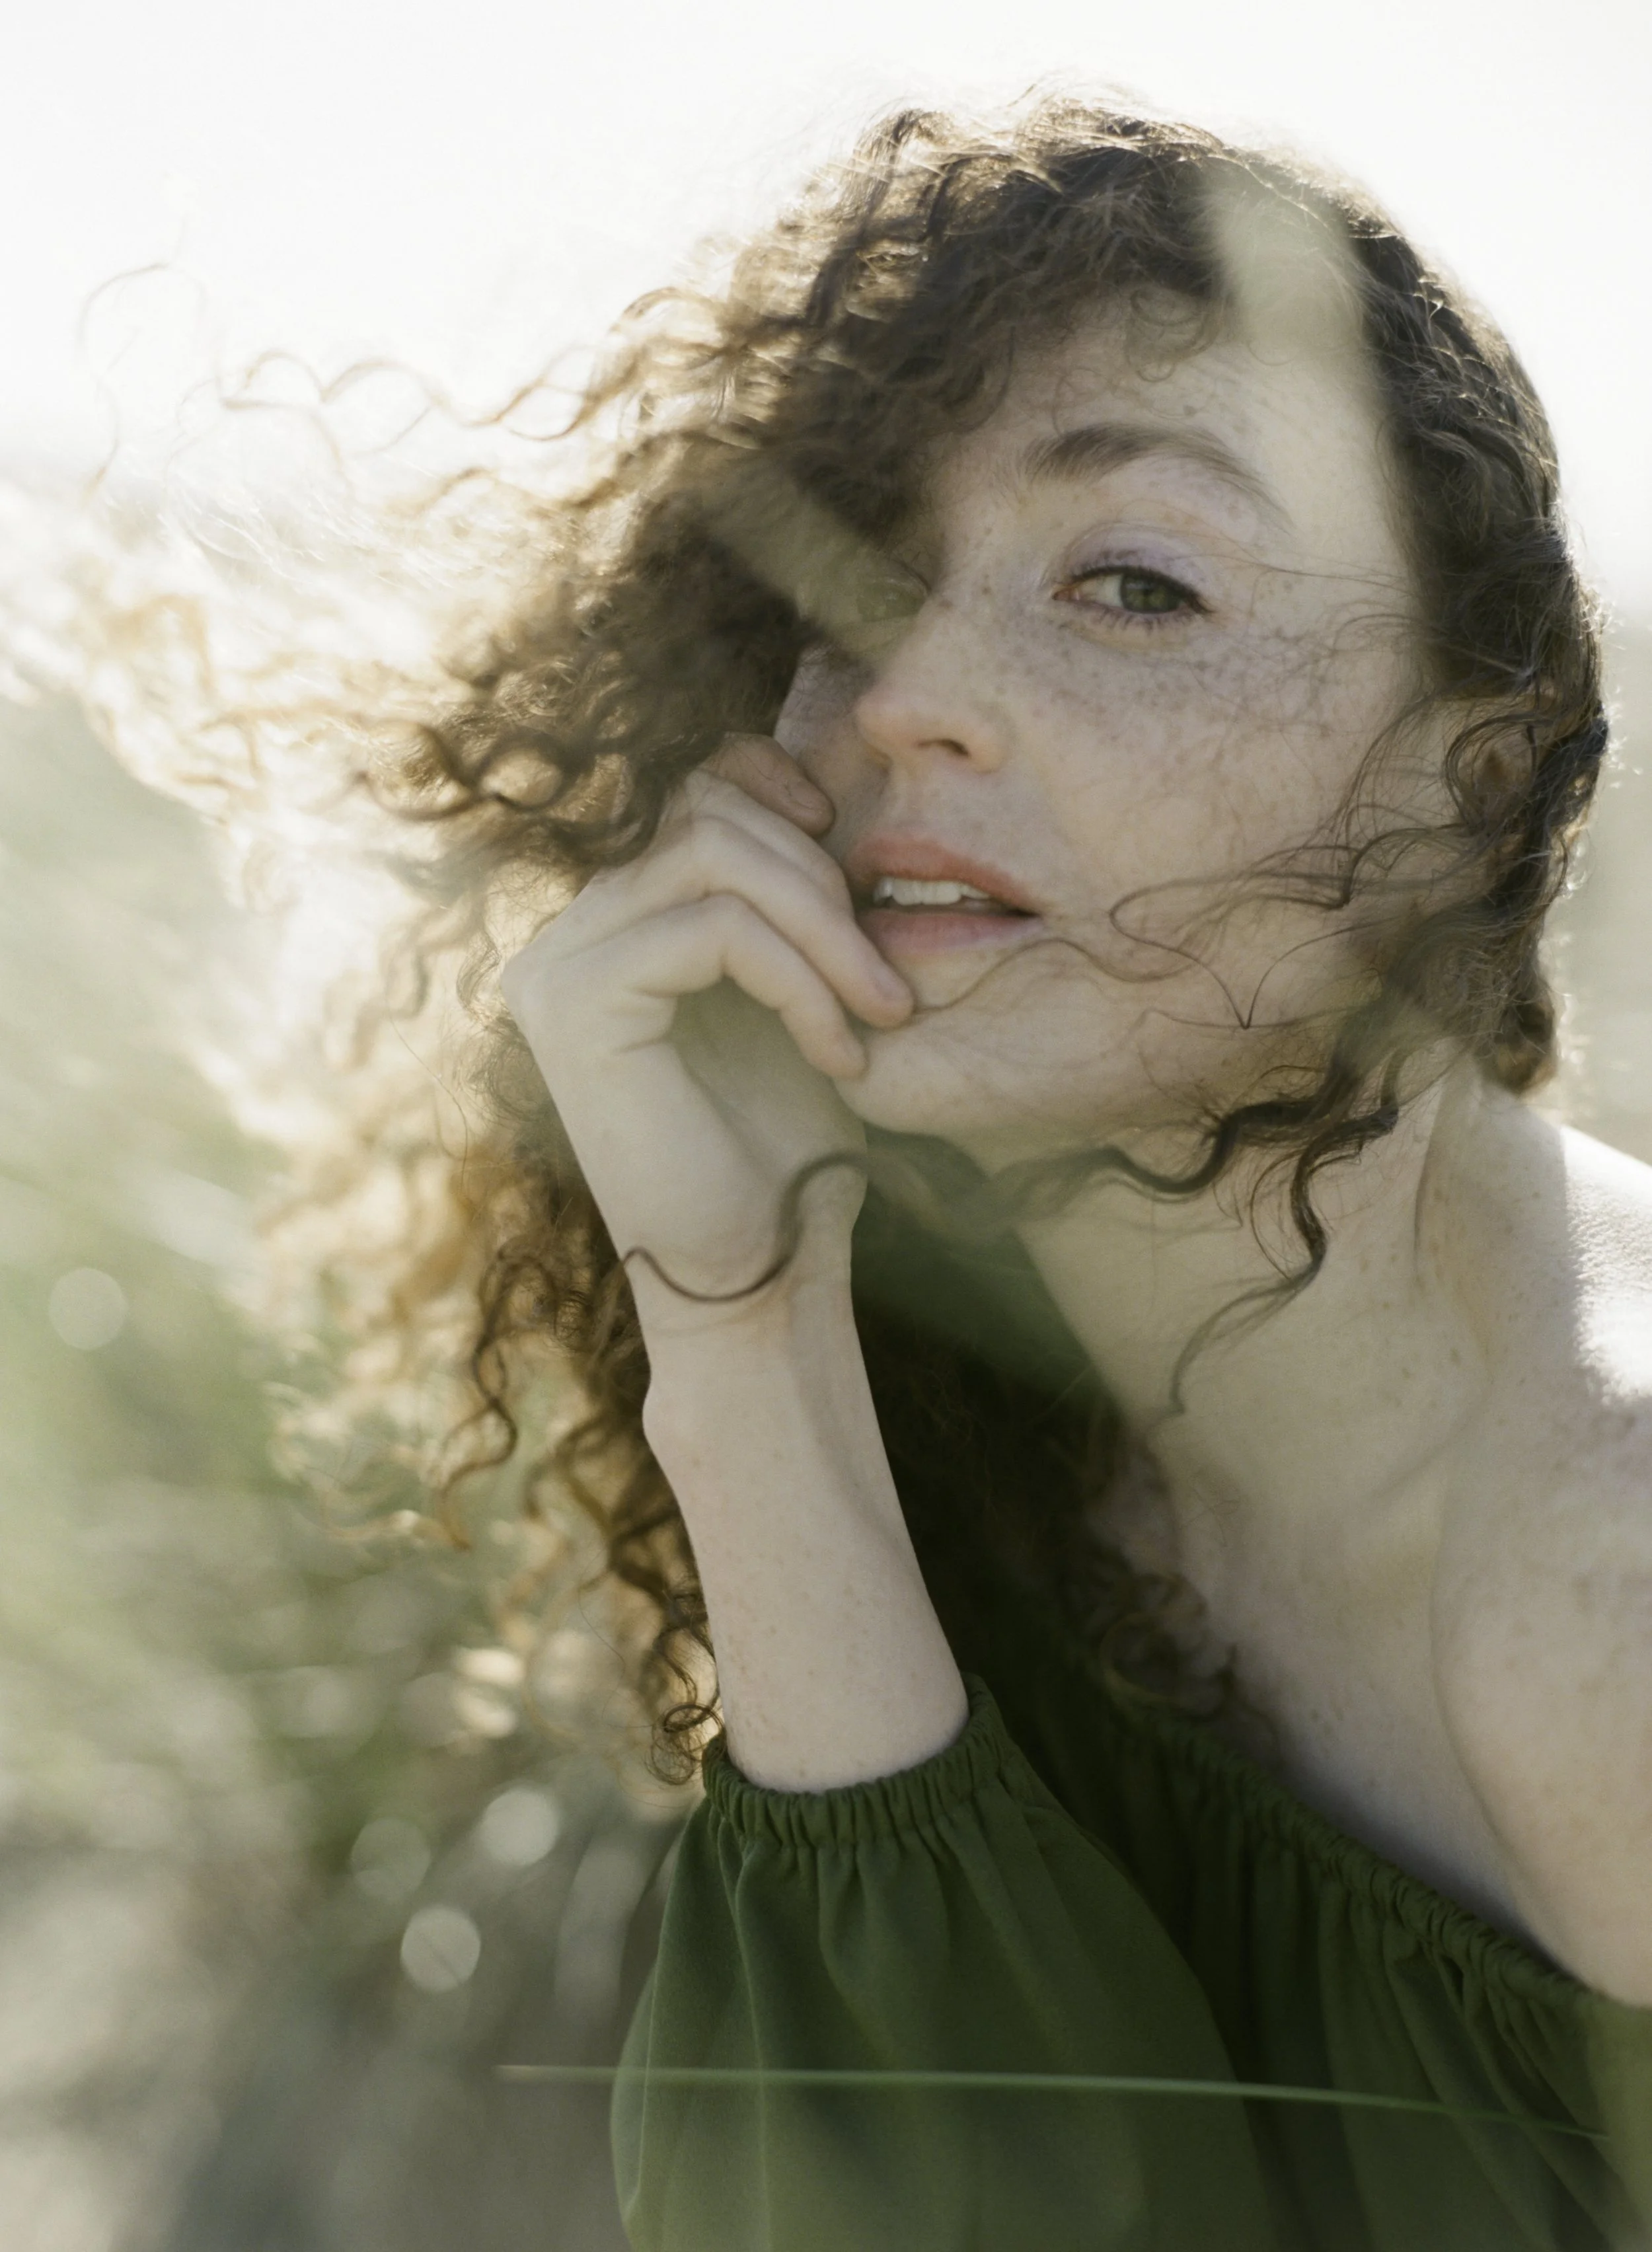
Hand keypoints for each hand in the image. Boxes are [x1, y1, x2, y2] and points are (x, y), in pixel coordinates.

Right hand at [500, 735, 912, 1338]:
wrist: (760, 1275)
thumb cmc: (787, 1150)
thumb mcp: (793, 993)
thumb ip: (777, 898)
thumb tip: (812, 783)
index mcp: (608, 927)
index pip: (680, 786)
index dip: (766, 778)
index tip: (843, 842)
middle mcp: (563, 937)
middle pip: (702, 808)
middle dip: (820, 876)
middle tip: (887, 980)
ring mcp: (557, 966)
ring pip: (711, 855)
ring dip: (825, 927)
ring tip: (882, 1013)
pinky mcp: (577, 1005)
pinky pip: (712, 927)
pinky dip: (802, 979)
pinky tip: (842, 1054)